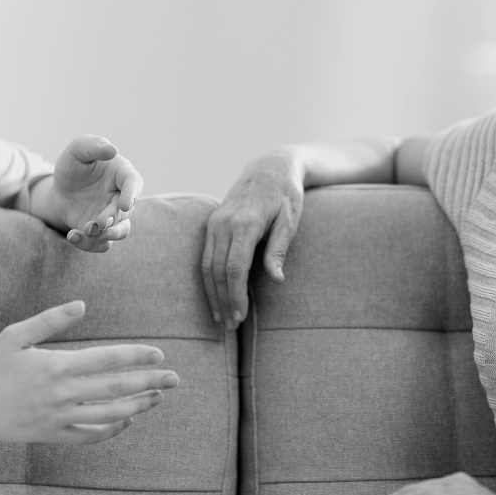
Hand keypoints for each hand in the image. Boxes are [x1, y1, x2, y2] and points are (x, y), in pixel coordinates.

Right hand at [0, 300, 177, 444]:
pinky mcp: (52, 435)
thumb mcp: (16, 334)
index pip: (107, 359)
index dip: (136, 356)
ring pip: (108, 414)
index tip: (158, 354)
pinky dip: (110, 430)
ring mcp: (59, 417)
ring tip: (157, 398)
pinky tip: (126, 422)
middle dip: (149, 382)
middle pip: (116, 388)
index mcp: (57, 365)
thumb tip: (82, 305)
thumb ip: (51, 320)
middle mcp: (63, 393)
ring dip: (137, 406)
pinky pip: (88, 436)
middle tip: (175, 379)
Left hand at [36, 135, 142, 251]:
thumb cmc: (75, 163)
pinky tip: (72, 236)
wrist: (61, 188)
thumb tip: (112, 149)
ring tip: (85, 232)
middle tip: (99, 223)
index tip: (125, 205)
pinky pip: (101, 243)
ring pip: (120, 232)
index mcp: (122, 174)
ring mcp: (113, 216)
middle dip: (114, 219)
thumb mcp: (78, 149)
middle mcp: (121, 197)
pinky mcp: (101, 232)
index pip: (134, 183)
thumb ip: (93, 145)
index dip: (132, 194)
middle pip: (126, 213)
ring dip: (107, 236)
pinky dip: (88, 244)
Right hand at [202, 150, 304, 327]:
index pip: (235, 267)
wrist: (268, 169)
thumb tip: (277, 279)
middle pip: (217, 270)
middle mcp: (224, 223)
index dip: (236, 294)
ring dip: (212, 294)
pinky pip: (205, 256)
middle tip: (230, 325)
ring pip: (207, 266)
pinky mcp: (211, 224)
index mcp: (246, 223)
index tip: (240, 316)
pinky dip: (208, 279)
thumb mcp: (290, 220)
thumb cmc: (285, 196)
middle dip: (223, 300)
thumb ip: (279, 249)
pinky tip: (215, 296)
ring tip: (221, 318)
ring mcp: (215, 223)